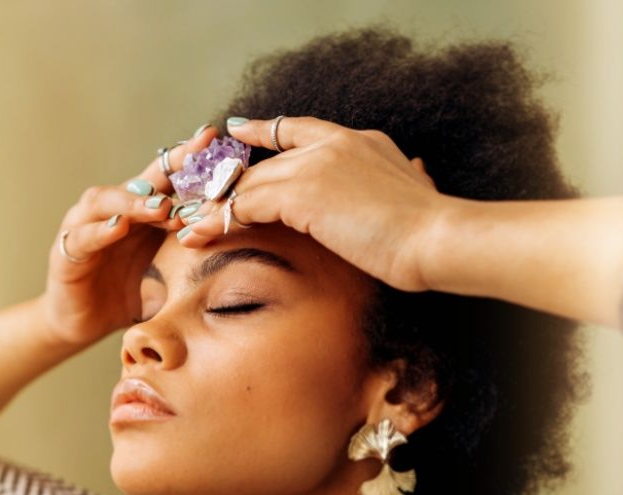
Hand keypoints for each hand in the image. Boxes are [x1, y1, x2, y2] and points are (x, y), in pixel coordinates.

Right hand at [39, 127, 215, 347]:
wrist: (84, 324)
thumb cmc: (132, 294)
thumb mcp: (173, 276)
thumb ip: (198, 261)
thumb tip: (247, 258)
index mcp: (142, 213)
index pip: (167, 178)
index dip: (187, 158)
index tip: (214, 139)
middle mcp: (113, 212)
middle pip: (140, 180)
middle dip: (168, 168)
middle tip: (195, 160)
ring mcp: (85, 228)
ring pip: (106, 201)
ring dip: (134, 200)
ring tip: (160, 206)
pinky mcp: (65, 254)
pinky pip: (82, 237)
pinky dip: (100, 231)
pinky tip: (119, 227)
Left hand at [178, 117, 445, 291]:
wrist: (436, 238)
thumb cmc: (431, 231)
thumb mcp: (413, 196)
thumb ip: (406, 178)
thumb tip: (419, 171)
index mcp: (360, 142)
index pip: (300, 129)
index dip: (264, 131)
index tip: (238, 129)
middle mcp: (333, 144)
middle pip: (264, 159)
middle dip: (227, 181)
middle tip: (194, 197)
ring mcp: (316, 163)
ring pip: (249, 182)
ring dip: (214, 205)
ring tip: (186, 224)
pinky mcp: (302, 191)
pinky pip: (245, 204)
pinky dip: (218, 221)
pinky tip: (199, 234)